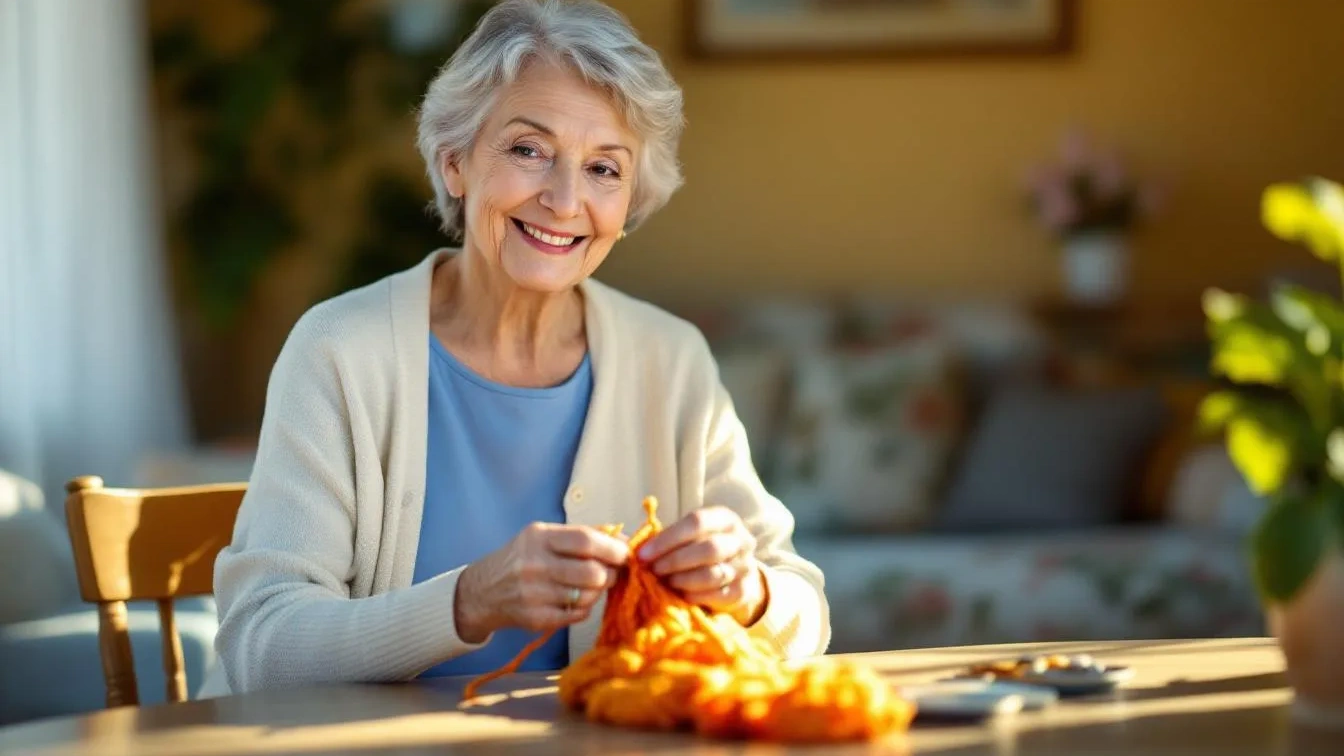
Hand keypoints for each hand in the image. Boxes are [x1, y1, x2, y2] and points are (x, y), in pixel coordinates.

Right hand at [454, 523, 628, 641]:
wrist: (483, 591)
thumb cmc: (522, 558)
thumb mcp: (544, 537)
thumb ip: (582, 536)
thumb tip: (624, 539)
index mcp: (538, 538)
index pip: (586, 541)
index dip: (613, 548)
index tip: (624, 553)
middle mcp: (534, 564)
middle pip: (592, 572)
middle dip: (611, 574)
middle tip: (612, 573)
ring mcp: (534, 594)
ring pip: (588, 596)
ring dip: (598, 592)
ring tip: (591, 586)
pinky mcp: (536, 618)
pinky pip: (577, 615)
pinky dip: (584, 608)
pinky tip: (575, 600)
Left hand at [637, 506, 767, 625]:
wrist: (736, 574)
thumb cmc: (702, 549)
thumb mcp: (691, 536)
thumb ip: (670, 538)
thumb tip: (639, 549)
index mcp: (725, 519)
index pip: (696, 522)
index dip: (668, 538)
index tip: (644, 554)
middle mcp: (740, 540)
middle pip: (708, 549)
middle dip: (675, 560)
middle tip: (654, 570)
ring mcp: (745, 566)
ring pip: (713, 574)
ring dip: (684, 579)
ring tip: (666, 582)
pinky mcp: (742, 591)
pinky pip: (717, 595)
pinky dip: (695, 595)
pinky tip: (680, 594)